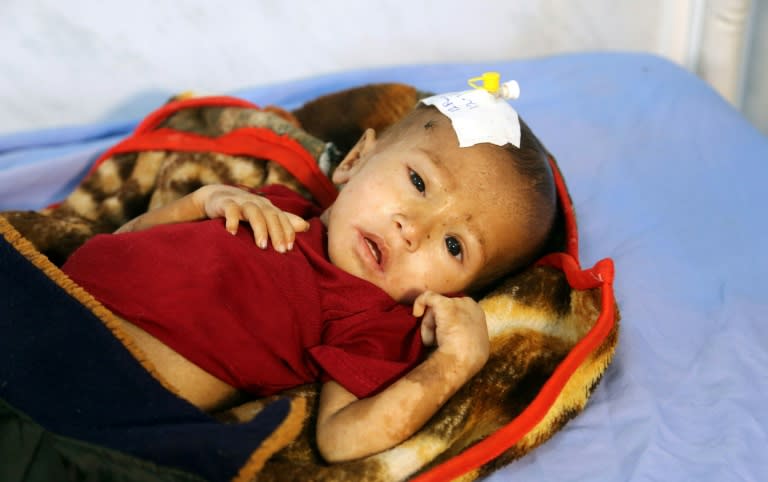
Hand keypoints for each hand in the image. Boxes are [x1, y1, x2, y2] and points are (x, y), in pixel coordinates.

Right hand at [194, 185, 308, 251]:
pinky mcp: (226, 203)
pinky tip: (232, 233)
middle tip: (281, 251)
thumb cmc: (246, 210)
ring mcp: (242, 202)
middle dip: (277, 233)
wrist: (218, 197)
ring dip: (259, 228)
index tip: (290, 248)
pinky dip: (232, 220)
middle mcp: (258, 204)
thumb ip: (284, 221)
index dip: (288, 232)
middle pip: (271, 216)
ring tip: (262, 245)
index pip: (282, 219)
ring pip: (254, 212)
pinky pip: (230, 210)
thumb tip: (307, 226)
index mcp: (268, 208)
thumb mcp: (265, 215)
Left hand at [412, 291, 488, 373]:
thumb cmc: (468, 359)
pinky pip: (428, 297)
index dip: (447, 323)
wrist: (462, 359)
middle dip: (437, 324)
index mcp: (477, 313)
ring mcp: (456, 302)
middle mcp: (469, 304)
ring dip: (429, 326)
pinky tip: (416, 313)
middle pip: (445, 310)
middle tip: (434, 342)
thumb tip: (459, 338)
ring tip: (432, 343)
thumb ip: (466, 335)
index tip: (442, 336)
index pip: (457, 312)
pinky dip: (419, 302)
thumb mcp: (475, 345)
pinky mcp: (443, 304)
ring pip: (435, 309)